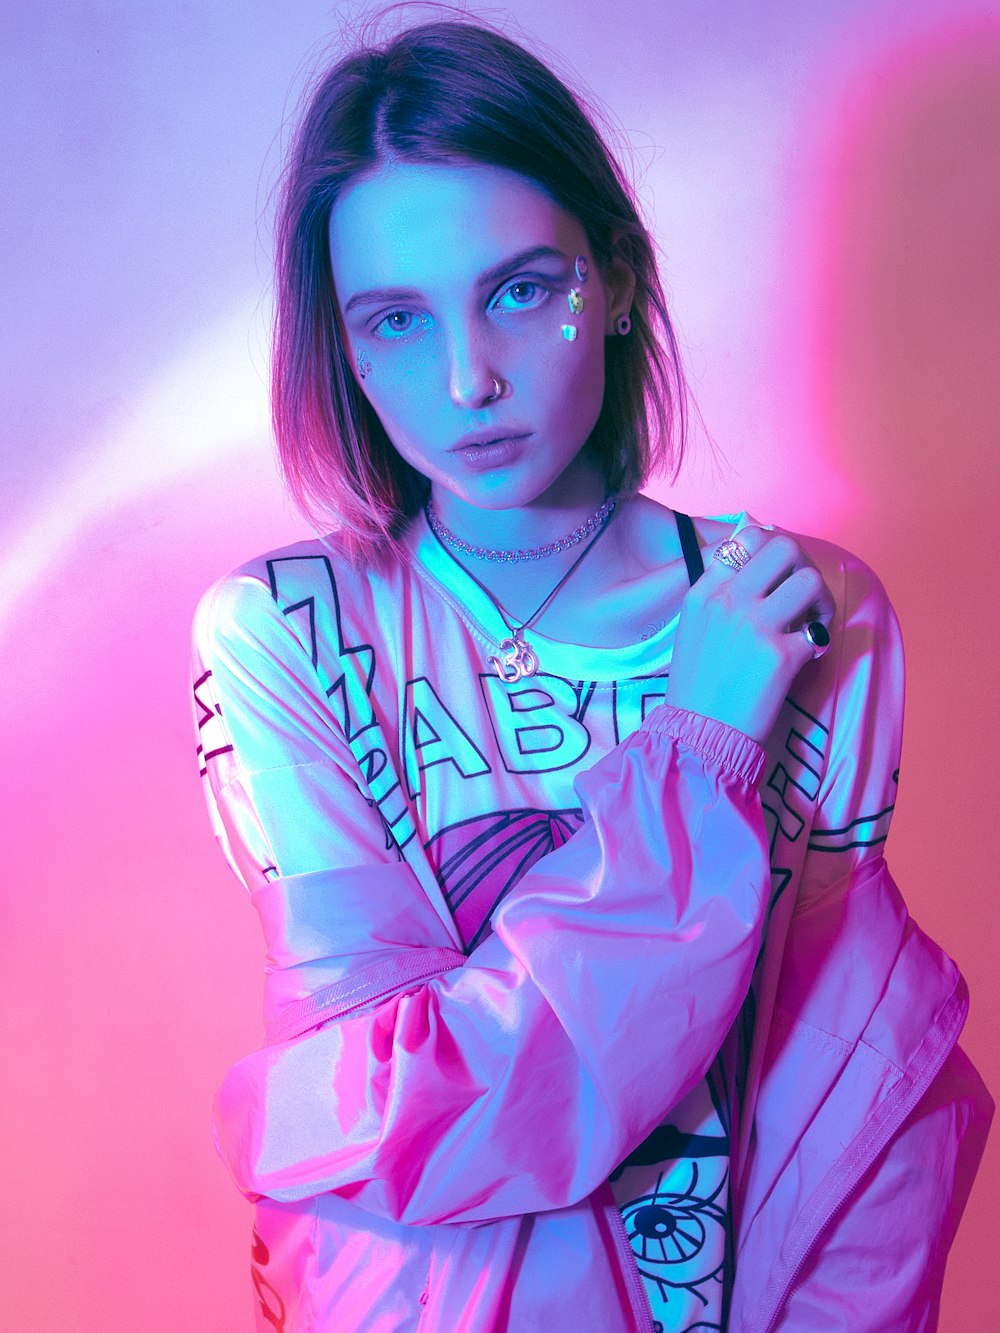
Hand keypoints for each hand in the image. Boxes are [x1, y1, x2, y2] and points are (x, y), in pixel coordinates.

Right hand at [666, 527, 835, 742]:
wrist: (698, 733)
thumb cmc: (696, 685)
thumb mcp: (693, 628)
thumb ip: (720, 596)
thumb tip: (760, 572)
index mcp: (704, 592)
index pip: (747, 538)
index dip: (774, 551)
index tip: (780, 575)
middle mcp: (728, 601)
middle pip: (785, 547)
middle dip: (804, 566)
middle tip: (805, 595)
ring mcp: (754, 626)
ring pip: (810, 581)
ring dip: (821, 601)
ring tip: (812, 623)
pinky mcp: (780, 656)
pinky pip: (816, 633)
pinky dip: (817, 645)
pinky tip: (806, 656)